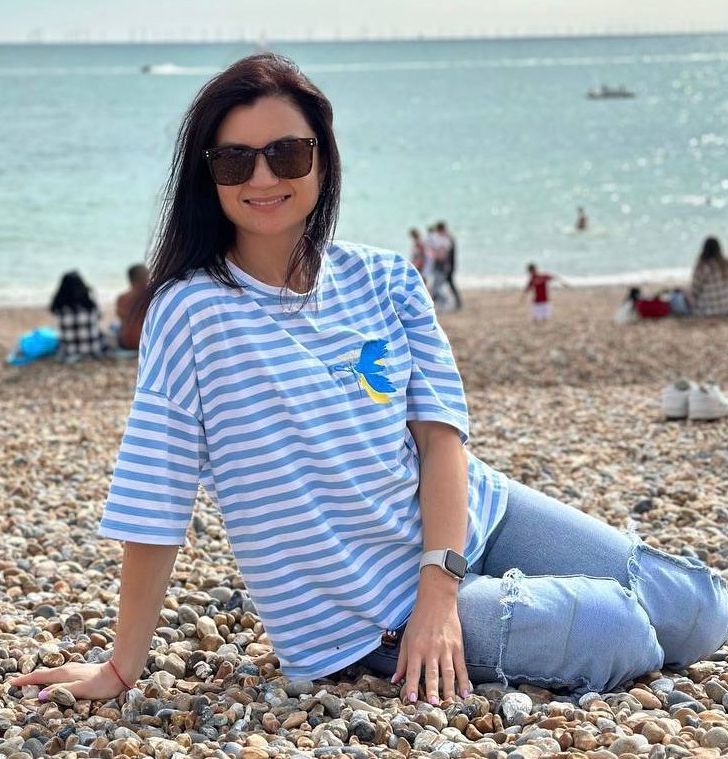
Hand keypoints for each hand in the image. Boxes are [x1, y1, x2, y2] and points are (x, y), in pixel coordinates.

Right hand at [9, 661, 127, 700]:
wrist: (120, 673)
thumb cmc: (101, 684)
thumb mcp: (80, 690)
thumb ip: (61, 691)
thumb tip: (41, 694)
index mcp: (64, 674)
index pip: (40, 676)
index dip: (26, 680)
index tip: (12, 682)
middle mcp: (67, 669)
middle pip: (44, 673)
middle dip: (30, 678)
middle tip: (17, 683)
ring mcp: (74, 669)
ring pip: (53, 673)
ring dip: (41, 677)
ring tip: (30, 682)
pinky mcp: (80, 671)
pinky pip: (60, 674)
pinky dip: (51, 677)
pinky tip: (53, 680)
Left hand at [391, 594, 469, 704]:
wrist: (436, 601)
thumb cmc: (418, 620)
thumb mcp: (406, 638)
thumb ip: (402, 661)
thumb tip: (395, 680)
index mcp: (416, 647)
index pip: (414, 670)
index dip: (412, 685)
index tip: (411, 700)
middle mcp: (431, 649)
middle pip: (432, 673)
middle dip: (432, 690)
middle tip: (433, 705)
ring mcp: (446, 648)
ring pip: (448, 672)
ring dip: (449, 689)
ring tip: (449, 703)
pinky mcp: (458, 646)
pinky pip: (461, 666)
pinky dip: (464, 680)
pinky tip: (465, 694)